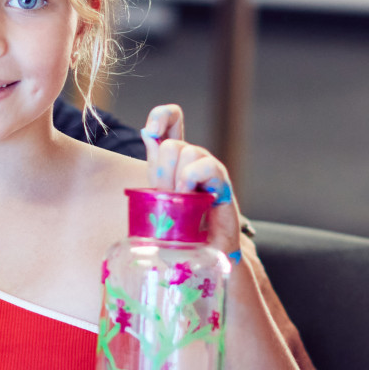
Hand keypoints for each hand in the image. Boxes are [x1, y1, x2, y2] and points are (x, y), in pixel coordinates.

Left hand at [140, 104, 240, 252]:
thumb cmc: (177, 228)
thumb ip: (154, 167)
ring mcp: (207, 168)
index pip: (172, 119)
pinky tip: (192, 198)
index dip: (162, 117)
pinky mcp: (221, 180)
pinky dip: (192, 180)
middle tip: (166, 196)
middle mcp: (192, 158)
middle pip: (172, 143)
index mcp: (173, 159)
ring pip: (187, 150)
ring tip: (180, 202)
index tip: (150, 133)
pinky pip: (206, 165)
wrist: (201, 252)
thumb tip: (147, 135)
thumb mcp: (157, 197)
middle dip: (161, 172)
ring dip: (177, 179)